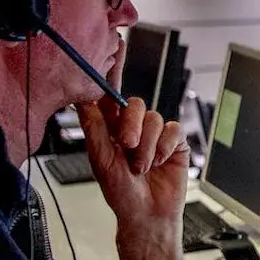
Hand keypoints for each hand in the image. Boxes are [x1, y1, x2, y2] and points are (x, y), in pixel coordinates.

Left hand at [76, 39, 188, 240]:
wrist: (148, 214)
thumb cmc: (121, 194)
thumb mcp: (101, 162)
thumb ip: (95, 130)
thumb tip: (83, 101)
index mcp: (111, 128)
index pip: (111, 93)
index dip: (114, 68)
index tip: (116, 44)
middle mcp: (134, 127)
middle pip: (136, 105)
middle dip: (133, 126)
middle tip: (128, 146)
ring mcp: (156, 134)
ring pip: (155, 120)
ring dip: (148, 147)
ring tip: (142, 167)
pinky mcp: (176, 142)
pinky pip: (173, 131)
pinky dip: (165, 148)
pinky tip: (160, 163)